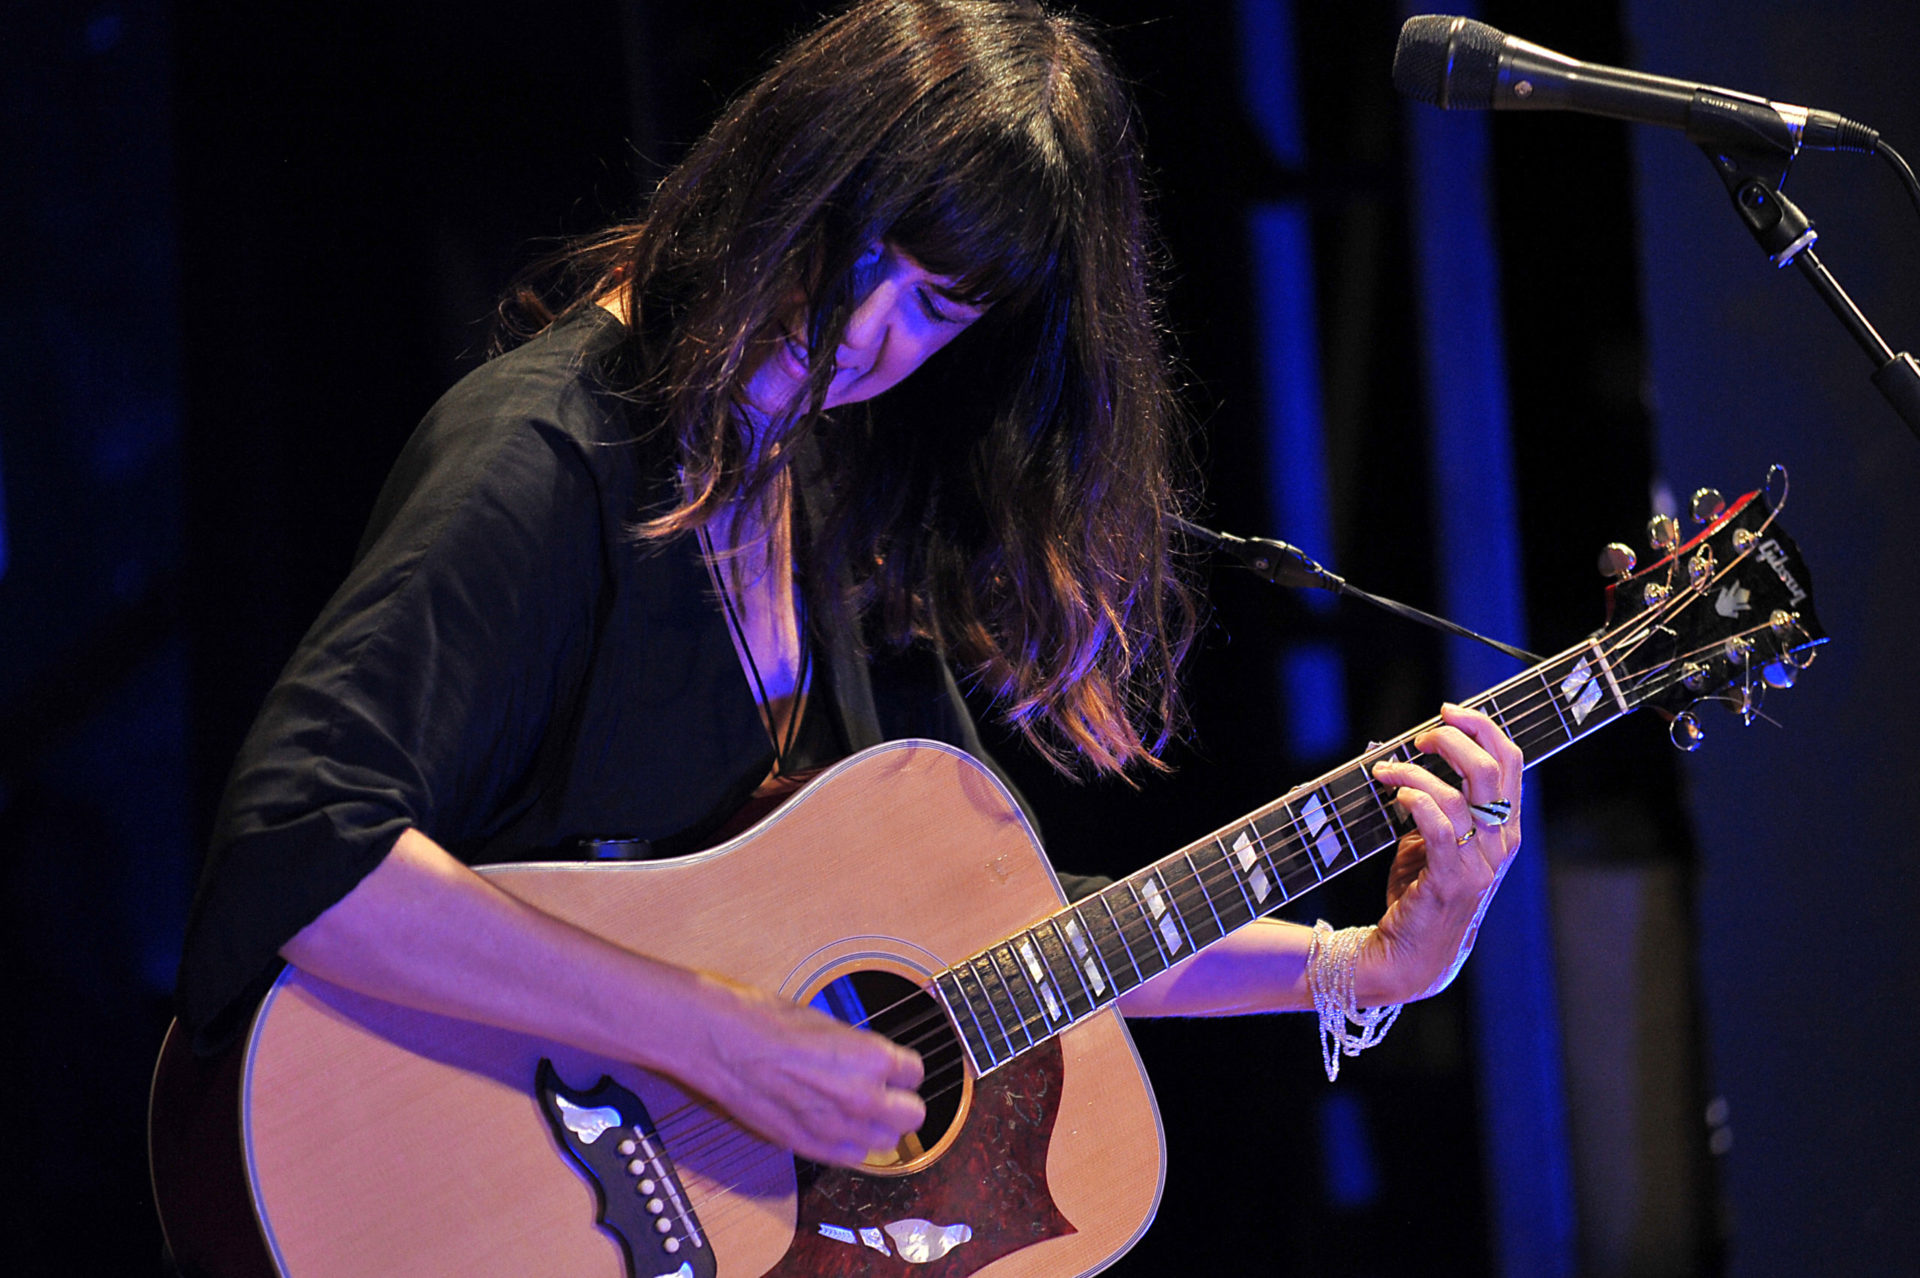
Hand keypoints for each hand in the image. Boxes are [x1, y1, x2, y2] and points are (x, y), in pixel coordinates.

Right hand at [681, 976, 925, 1167]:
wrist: (724, 1042)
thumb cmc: (768, 1021)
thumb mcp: (830, 1023)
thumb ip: (860, 1051)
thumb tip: (874, 1062)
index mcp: (872, 1057)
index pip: (915, 1072)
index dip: (902, 1067)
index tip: (892, 1066)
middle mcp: (863, 1097)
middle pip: (911, 1115)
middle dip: (901, 1101)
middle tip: (885, 1091)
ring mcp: (836, 1127)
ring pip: (885, 1142)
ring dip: (877, 1126)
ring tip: (857, 1108)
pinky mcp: (809, 1146)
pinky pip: (851, 1157)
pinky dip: (849, 1143)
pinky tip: (835, 1124)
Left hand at [1363, 702, 1522, 1004]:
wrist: (1412, 956)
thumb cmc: (1420, 893)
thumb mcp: (1435, 842)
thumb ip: (1434, 804)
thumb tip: (1406, 759)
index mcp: (1503, 828)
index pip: (1511, 761)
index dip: (1483, 726)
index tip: (1447, 711)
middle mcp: (1500, 843)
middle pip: (1492, 768)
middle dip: (1454, 739)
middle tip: (1420, 738)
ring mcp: (1480, 863)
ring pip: (1460, 794)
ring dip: (1416, 772)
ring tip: (1387, 771)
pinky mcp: (1452, 880)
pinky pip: (1439, 827)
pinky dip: (1417, 801)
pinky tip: (1397, 796)